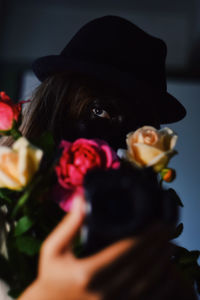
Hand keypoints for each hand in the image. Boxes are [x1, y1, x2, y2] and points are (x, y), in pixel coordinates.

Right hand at [18, 195, 194, 299]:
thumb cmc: (51, 276)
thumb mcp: (53, 249)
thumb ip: (69, 225)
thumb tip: (81, 198)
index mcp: (87, 273)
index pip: (125, 251)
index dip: (146, 237)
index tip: (159, 224)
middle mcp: (103, 292)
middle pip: (141, 266)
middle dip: (159, 246)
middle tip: (170, 230)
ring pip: (147, 286)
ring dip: (163, 264)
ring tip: (172, 246)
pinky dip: (160, 287)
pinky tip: (167, 273)